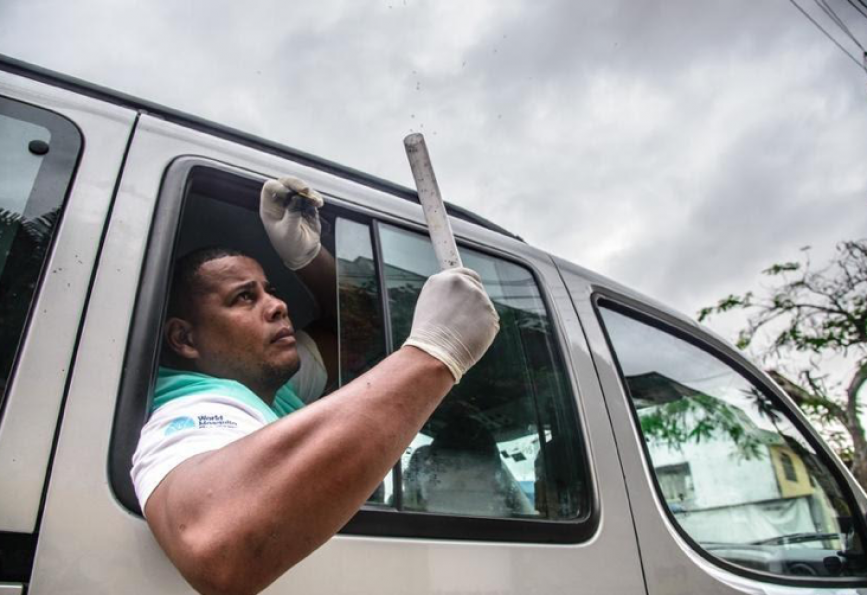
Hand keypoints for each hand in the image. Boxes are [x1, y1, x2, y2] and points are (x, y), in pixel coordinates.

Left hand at [260, 176, 324, 269]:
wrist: (303, 254)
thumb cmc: (290, 246)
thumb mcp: (289, 232)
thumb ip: (293, 214)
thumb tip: (297, 198)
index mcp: (270, 208)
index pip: (270, 188)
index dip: (278, 186)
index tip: (288, 193)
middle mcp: (281, 203)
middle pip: (286, 183)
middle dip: (296, 184)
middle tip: (305, 190)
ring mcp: (295, 203)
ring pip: (300, 188)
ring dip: (309, 192)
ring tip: (315, 200)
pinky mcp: (307, 207)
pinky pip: (311, 197)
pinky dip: (316, 198)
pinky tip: (319, 203)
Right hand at [403, 268, 499, 382]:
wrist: (434, 354)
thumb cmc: (428, 338)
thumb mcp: (429, 306)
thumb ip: (445, 295)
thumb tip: (457, 296)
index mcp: (441, 279)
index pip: (464, 273)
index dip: (468, 283)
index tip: (470, 290)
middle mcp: (461, 282)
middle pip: (477, 286)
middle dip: (475, 301)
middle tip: (464, 320)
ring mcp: (477, 296)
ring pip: (484, 307)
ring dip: (478, 318)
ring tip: (459, 334)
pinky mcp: (490, 312)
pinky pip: (490, 322)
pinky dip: (484, 331)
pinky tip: (470, 339)